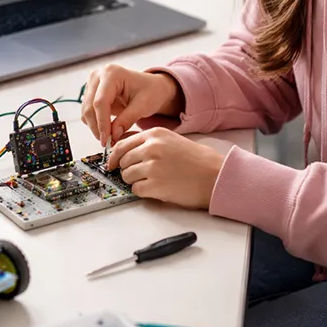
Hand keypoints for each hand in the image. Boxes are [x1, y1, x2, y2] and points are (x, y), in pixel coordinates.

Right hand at [81, 64, 183, 145]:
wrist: (151, 87)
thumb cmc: (151, 91)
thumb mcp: (144, 105)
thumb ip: (128, 119)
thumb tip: (113, 135)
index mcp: (112, 73)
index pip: (100, 102)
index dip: (102, 123)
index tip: (106, 139)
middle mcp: (98, 75)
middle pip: (90, 107)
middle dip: (97, 127)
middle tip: (108, 143)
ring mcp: (93, 84)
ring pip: (86, 111)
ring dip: (95, 127)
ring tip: (110, 137)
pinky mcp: (91, 93)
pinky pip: (87, 113)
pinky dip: (95, 123)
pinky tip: (108, 129)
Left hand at [107, 127, 224, 209]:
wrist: (215, 176)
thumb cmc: (197, 159)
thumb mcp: (171, 140)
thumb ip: (148, 142)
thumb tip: (124, 149)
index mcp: (155, 134)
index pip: (122, 144)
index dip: (114, 156)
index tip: (111, 163)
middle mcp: (151, 148)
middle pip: (122, 161)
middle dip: (127, 169)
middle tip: (140, 174)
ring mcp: (152, 167)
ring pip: (126, 176)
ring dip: (135, 181)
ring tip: (152, 181)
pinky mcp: (154, 185)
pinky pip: (136, 190)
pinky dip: (143, 191)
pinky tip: (157, 188)